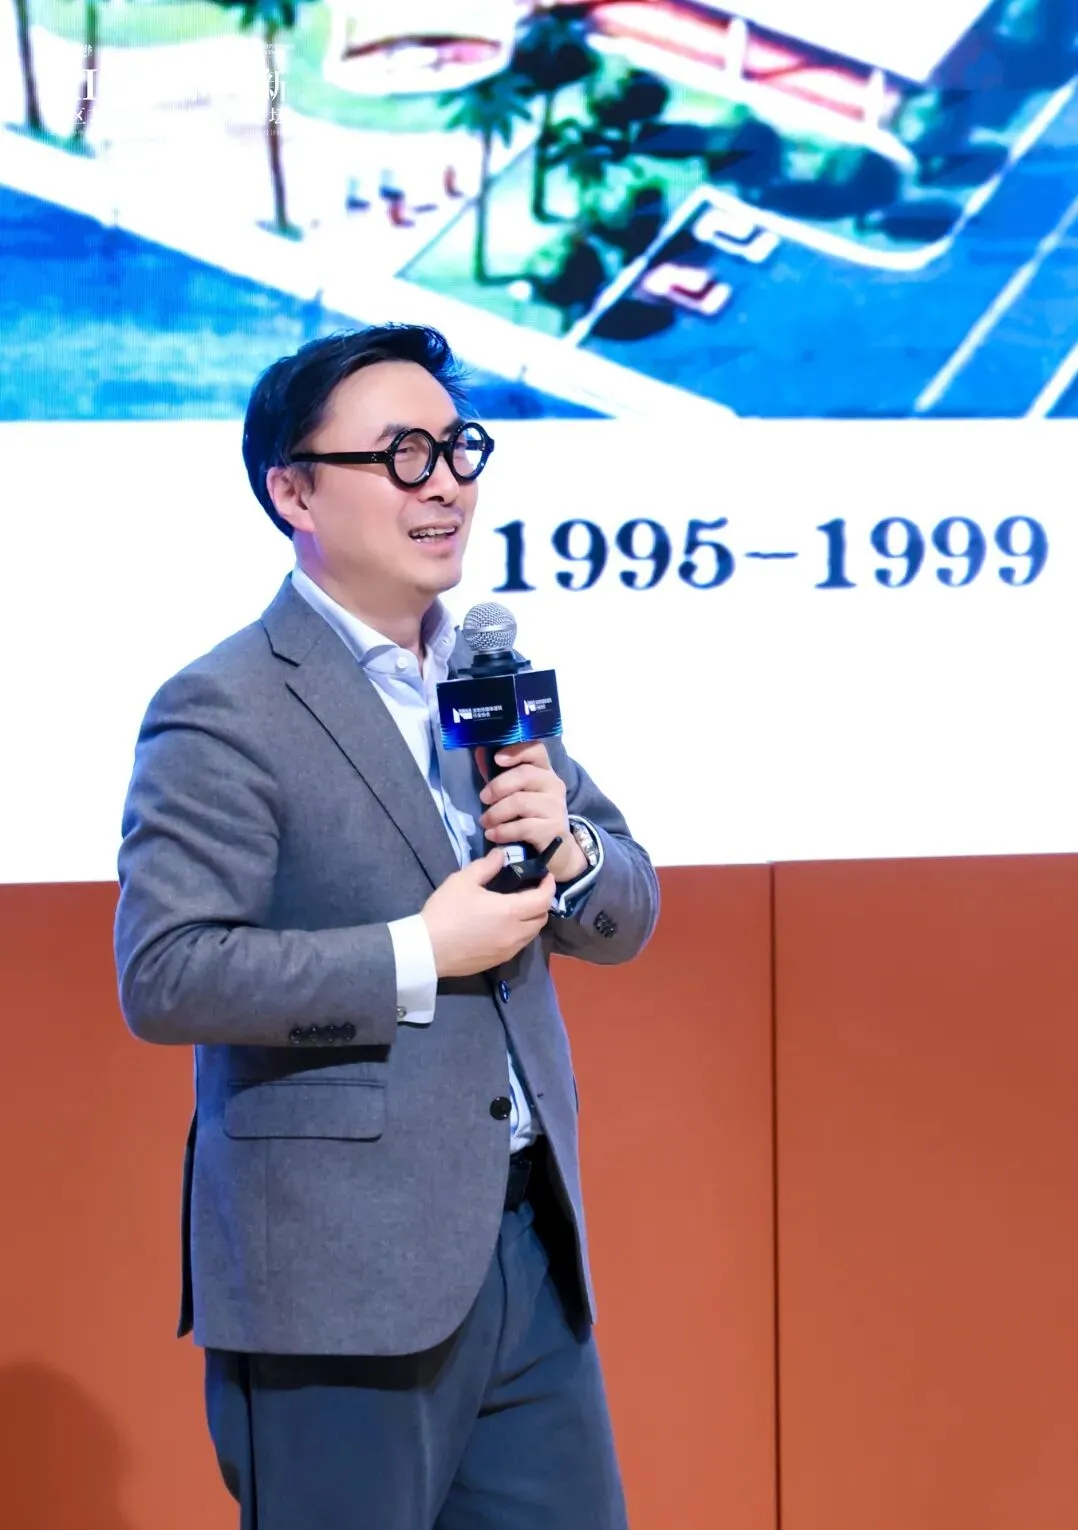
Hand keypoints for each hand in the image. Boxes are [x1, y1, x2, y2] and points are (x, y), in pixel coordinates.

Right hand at [421, 847, 556, 978]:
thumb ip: (486, 866)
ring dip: (532, 920)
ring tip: (520, 907)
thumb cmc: (446, 912)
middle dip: (542, 903)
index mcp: (511, 911)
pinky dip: (521, 933)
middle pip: (542, 919)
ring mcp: (508, 950)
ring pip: (532, 934)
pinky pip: (519, 945)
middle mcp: (516, 933)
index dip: (548, 886)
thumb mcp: (463, 881)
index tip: (546, 876)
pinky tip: (505, 926)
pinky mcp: (498, 961)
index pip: (543, 899)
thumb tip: (501, 855)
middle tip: (533, 890)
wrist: (427, 949)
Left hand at [477, 742, 588, 882]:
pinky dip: (502, 831)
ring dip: (496, 812)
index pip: (536, 750)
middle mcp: (554, 785)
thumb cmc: (531, 816)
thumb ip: (498, 773)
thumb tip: (479, 751)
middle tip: (483, 798)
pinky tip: (493, 835)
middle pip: (524, 774)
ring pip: (520, 802)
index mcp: (545, 771)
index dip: (517, 750)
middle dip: (497, 786)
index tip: (497, 758)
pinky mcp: (554, 829)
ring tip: (485, 822)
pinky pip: (522, 827)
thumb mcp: (516, 792)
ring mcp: (556, 807)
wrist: (557, 849)